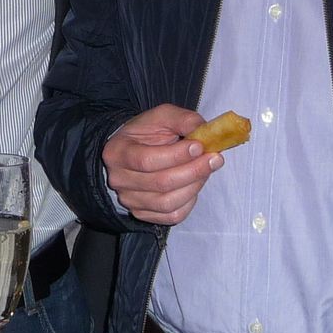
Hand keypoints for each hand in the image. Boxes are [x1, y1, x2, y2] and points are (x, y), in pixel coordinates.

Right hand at [102, 104, 222, 225]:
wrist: (133, 151)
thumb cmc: (148, 133)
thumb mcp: (161, 116)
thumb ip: (182, 120)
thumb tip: (205, 132)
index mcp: (117, 152)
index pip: (147, 160)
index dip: (176, 156)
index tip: (199, 146)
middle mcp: (119, 179)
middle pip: (160, 183)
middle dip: (193, 171)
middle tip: (215, 159)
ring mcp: (129, 200)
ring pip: (168, 203)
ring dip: (194, 186)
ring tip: (207, 170)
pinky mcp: (142, 213)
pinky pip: (172, 216)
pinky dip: (189, 202)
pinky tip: (194, 185)